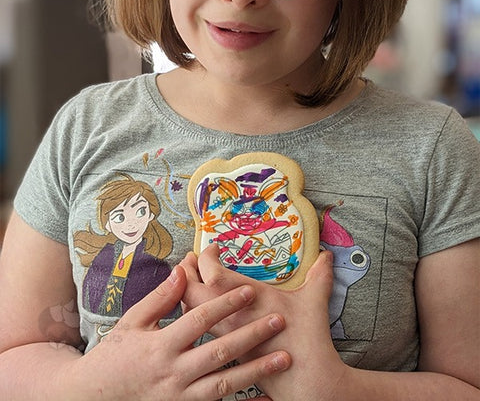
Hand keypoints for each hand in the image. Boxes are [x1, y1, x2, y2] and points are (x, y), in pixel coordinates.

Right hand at [66, 265, 289, 400]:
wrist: (95, 399)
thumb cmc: (114, 356)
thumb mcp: (131, 322)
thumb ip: (159, 298)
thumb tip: (182, 271)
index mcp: (160, 346)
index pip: (199, 320)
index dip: (225, 304)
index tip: (249, 290)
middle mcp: (173, 373)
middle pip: (219, 352)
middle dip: (251, 335)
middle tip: (278, 320)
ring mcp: (180, 397)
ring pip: (224, 384)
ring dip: (256, 371)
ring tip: (283, 357)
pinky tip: (266, 395)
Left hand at [182, 246, 349, 400]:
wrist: (306, 383)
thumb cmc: (308, 341)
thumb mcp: (314, 301)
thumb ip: (319, 275)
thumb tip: (326, 256)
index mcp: (249, 298)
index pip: (212, 272)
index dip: (206, 256)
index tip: (212, 249)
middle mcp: (231, 316)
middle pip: (192, 291)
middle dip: (186, 273)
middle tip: (189, 260)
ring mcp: (226, 335)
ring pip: (191, 312)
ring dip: (187, 293)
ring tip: (190, 280)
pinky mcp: (226, 350)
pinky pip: (199, 329)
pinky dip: (194, 314)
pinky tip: (201, 309)